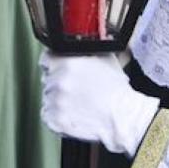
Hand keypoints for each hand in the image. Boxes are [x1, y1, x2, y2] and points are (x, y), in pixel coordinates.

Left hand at [40, 53, 158, 156]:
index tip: (58, 70)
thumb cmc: (116, 91)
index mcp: (67, 63)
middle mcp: (58, 81)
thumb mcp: (104, 58)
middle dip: (58, 83)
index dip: (53, 65)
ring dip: (58, 100)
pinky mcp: (54, 120)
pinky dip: (57, 116)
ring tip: (77, 103)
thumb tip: (76, 47)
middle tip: (75, 89)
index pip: (46, 59)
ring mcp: (55, 102)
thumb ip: (84, 51)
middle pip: (47, 79)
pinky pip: (48, 115)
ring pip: (47, 97)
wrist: (122, 117)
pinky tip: (73, 113)